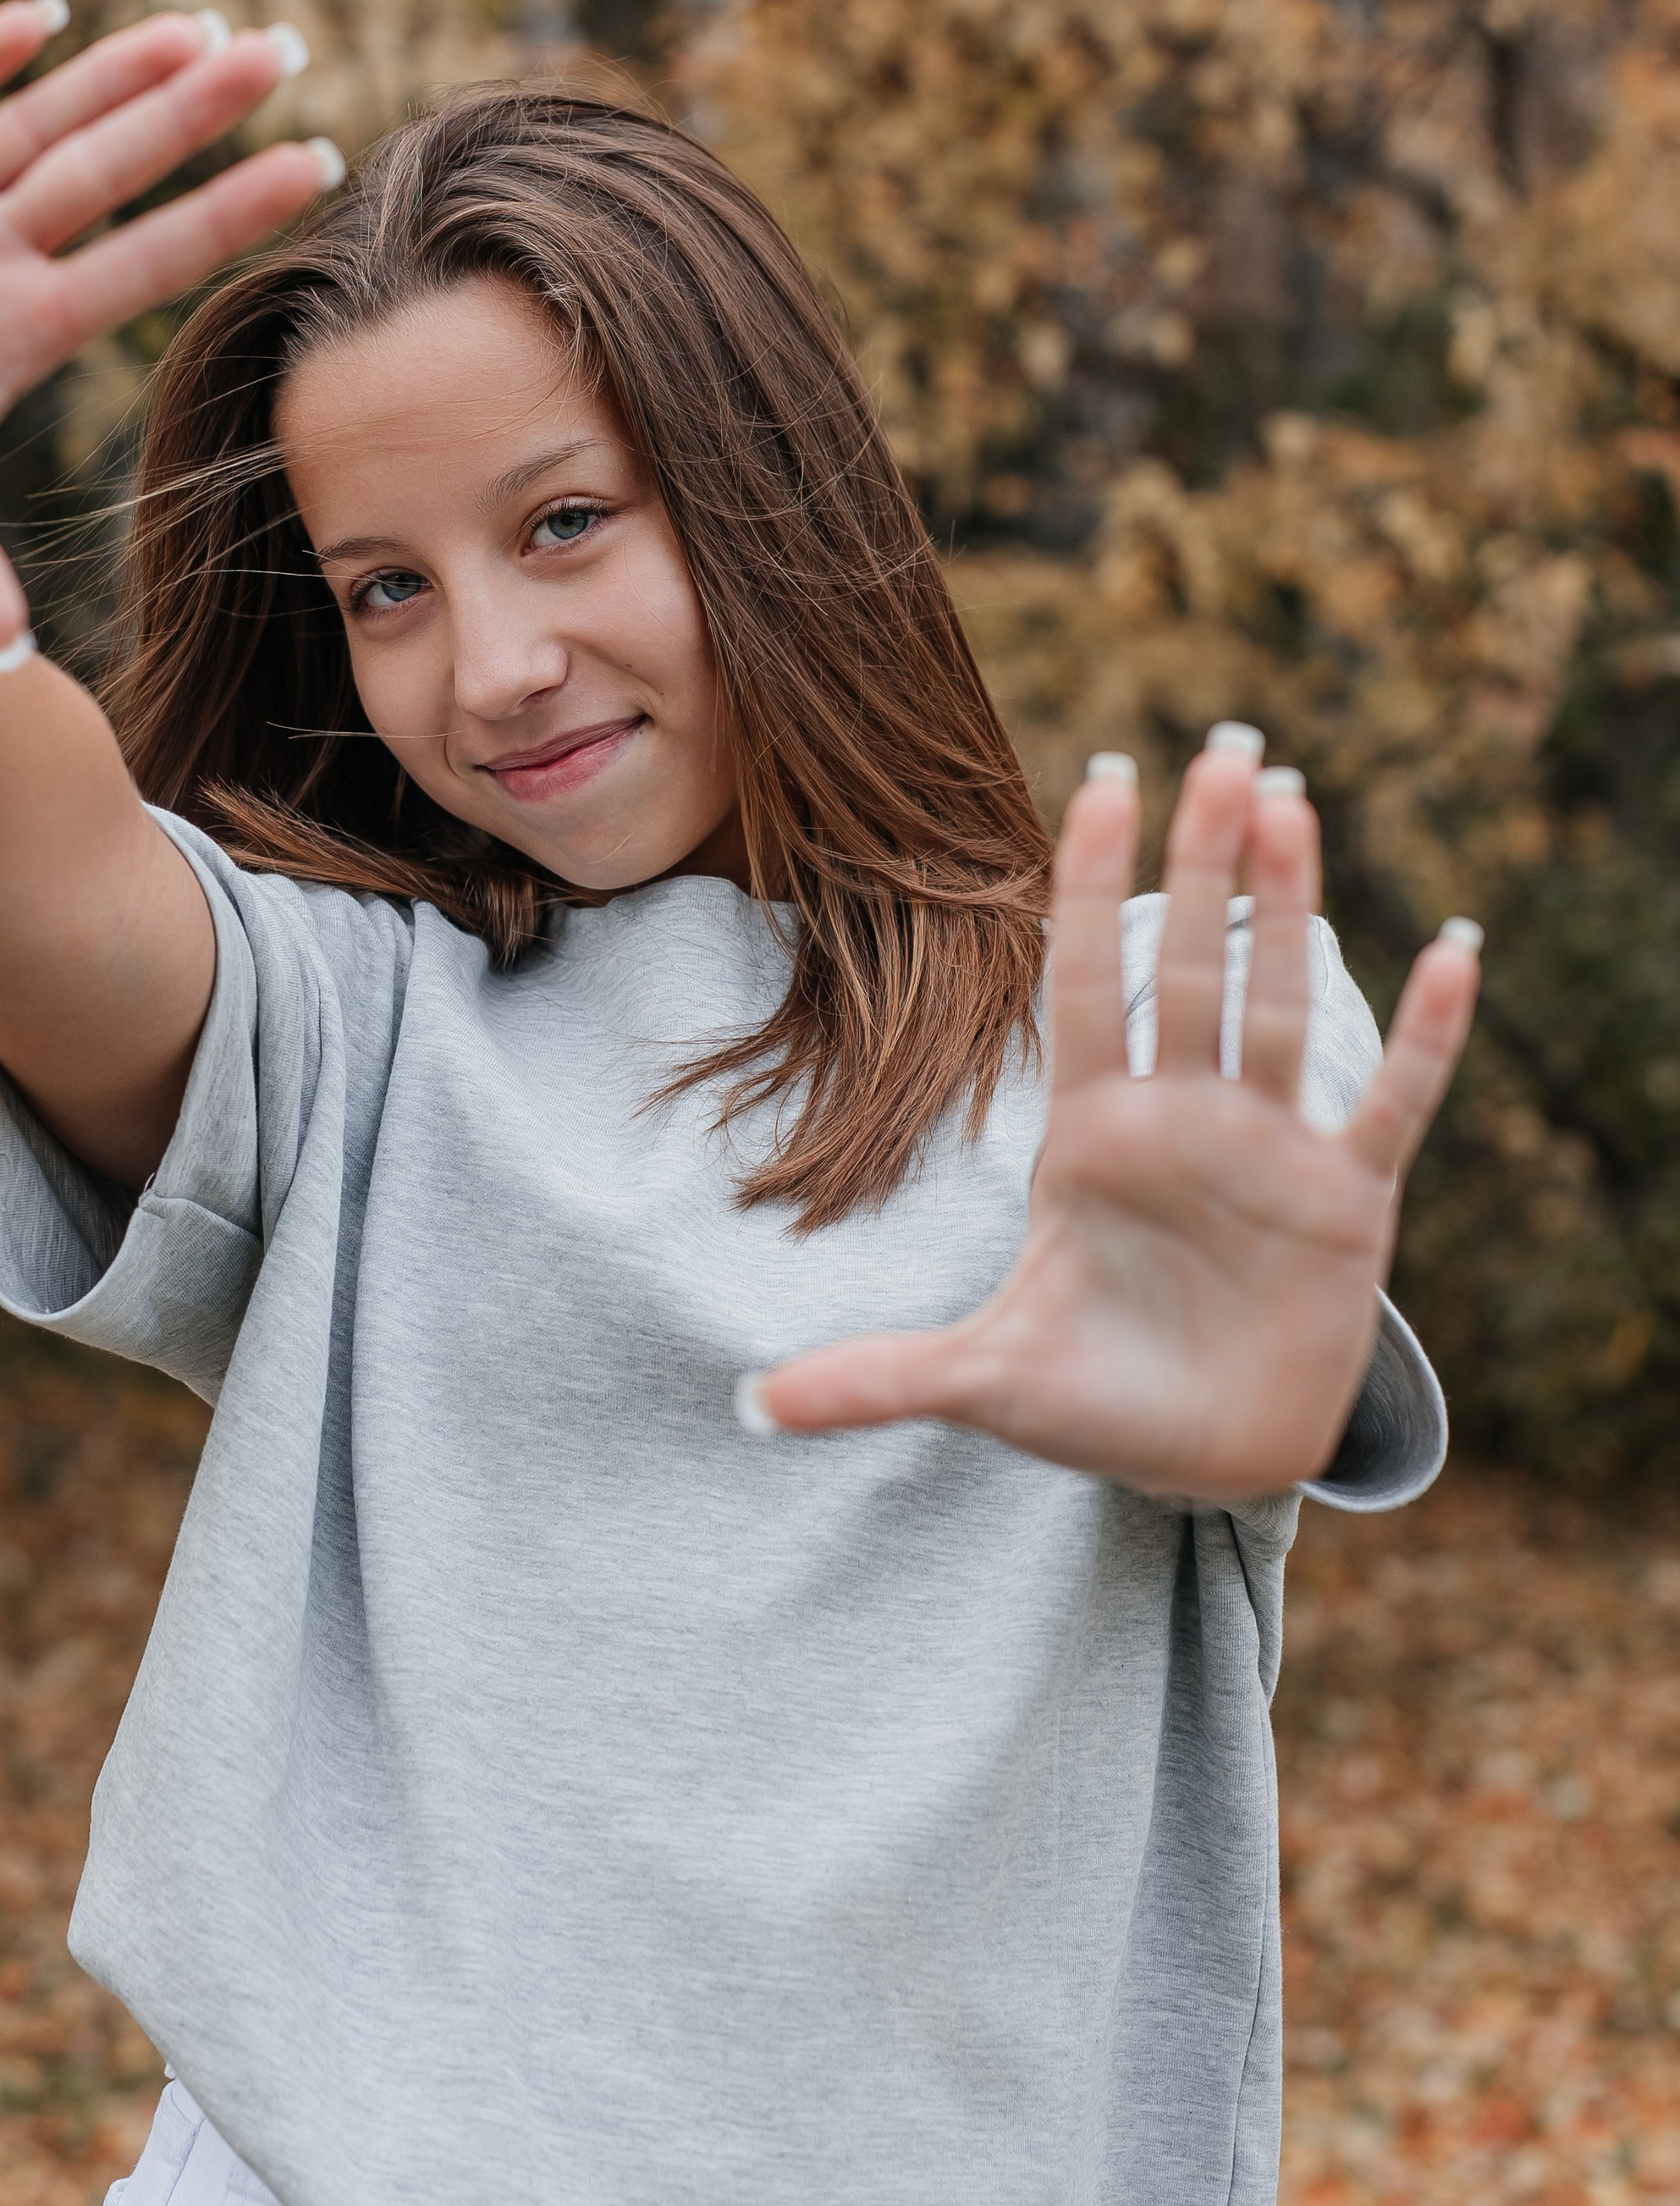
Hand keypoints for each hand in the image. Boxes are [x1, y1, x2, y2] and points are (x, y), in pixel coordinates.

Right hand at [0, 0, 335, 648]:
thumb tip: (1, 653)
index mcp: (19, 332)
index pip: (148, 261)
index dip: (228, 211)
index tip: (318, 161)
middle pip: (111, 170)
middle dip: (192, 110)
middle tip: (286, 45)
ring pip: (36, 122)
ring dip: (110, 72)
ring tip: (194, 23)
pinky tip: (42, 15)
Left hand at [745, 734, 1480, 1504]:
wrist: (1200, 1462)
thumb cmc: (1092, 1403)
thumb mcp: (983, 1385)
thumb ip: (878, 1380)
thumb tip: (748, 1408)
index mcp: (1092, 1137)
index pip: (1082, 983)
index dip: (1088, 886)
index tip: (1102, 777)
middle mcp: (1182, 1120)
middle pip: (1191, 966)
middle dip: (1206, 860)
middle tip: (1229, 743)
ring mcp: (1269, 1151)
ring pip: (1277, 1006)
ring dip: (1290, 910)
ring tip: (1294, 802)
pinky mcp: (1346, 1203)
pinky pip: (1391, 1102)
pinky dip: (1425, 1033)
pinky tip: (1455, 950)